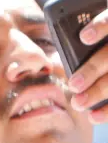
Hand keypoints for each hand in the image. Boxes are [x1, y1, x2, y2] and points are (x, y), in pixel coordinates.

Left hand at [69, 8, 107, 122]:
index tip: (84, 37)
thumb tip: (42, 45)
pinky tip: (94, 117)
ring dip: (98, 91)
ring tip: (78, 103)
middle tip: (73, 85)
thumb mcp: (86, 40)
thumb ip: (73, 41)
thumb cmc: (89, 49)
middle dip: (92, 70)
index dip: (101, 26)